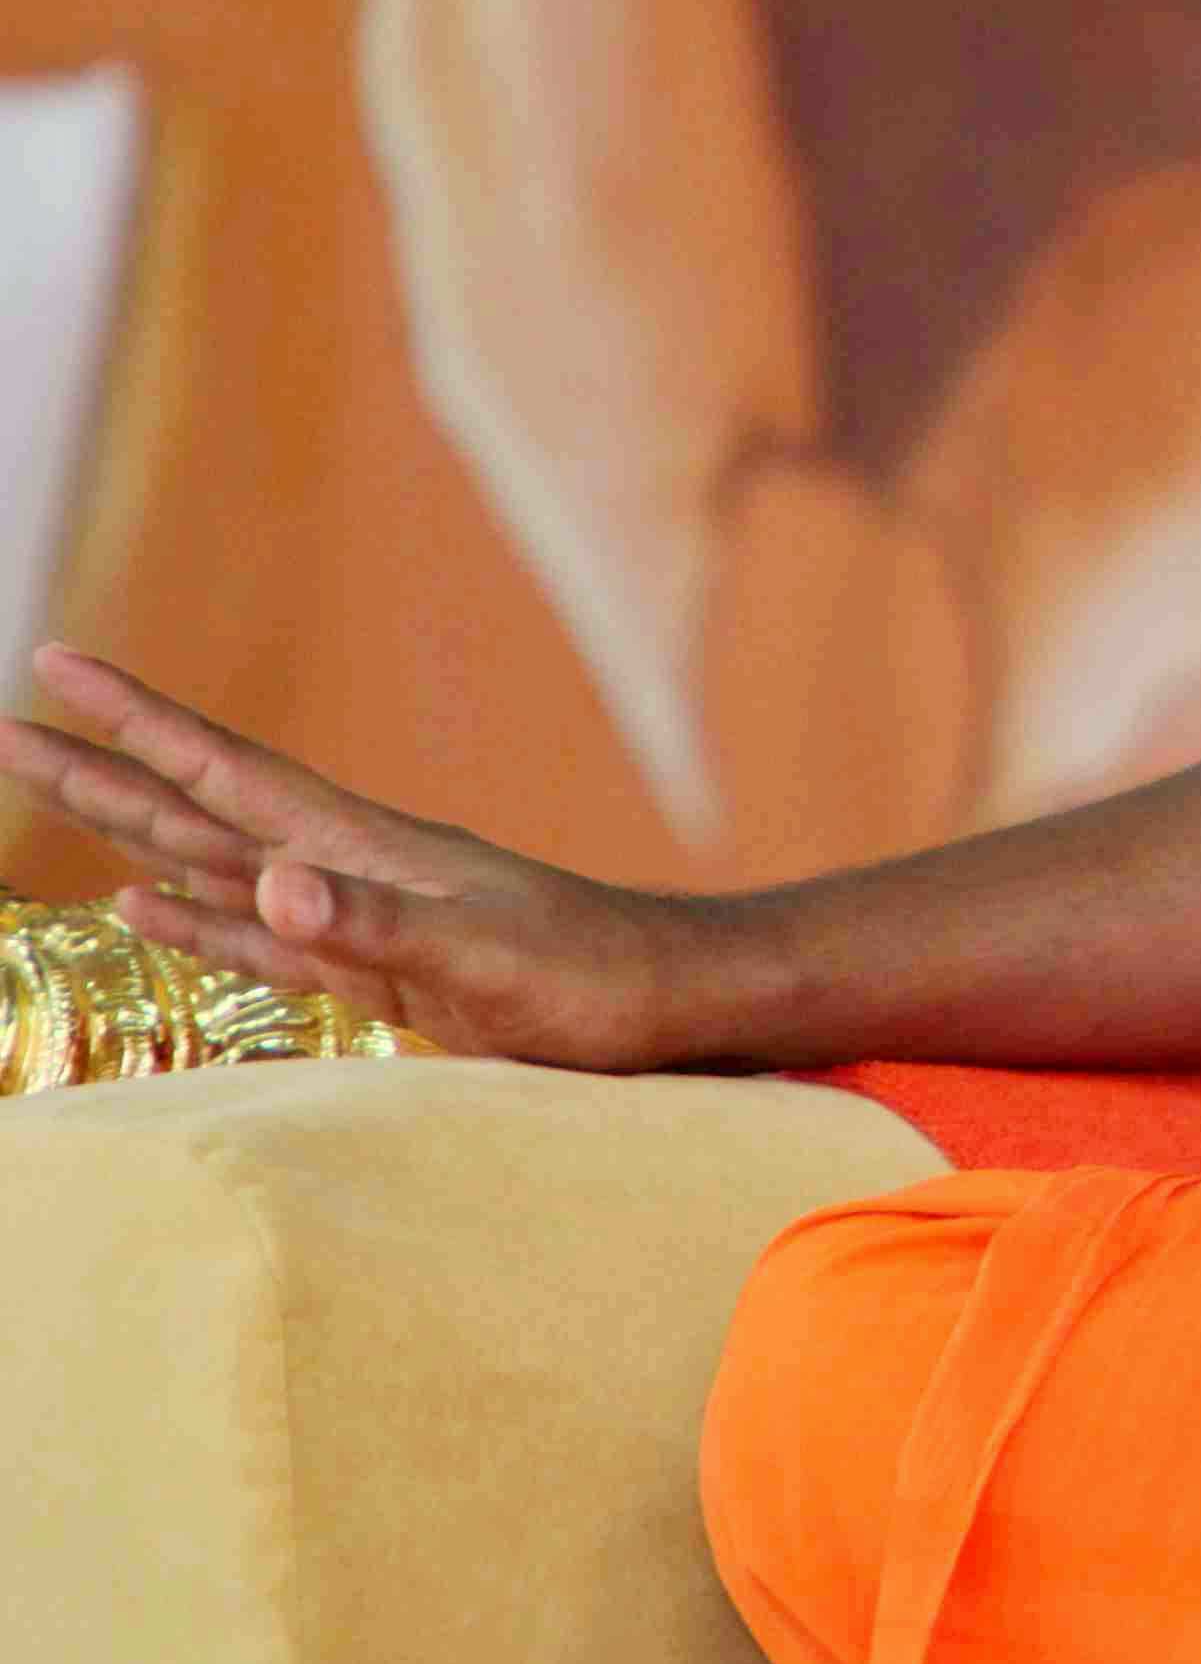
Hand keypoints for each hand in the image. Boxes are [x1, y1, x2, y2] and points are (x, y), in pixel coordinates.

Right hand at [0, 647, 718, 1068]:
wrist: (671, 1002)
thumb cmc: (593, 980)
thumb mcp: (479, 957)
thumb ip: (370, 925)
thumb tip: (265, 885)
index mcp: (361, 849)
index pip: (222, 769)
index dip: (135, 720)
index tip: (54, 661)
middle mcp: (345, 866)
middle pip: (194, 803)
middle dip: (98, 764)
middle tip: (3, 726)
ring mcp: (356, 914)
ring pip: (210, 860)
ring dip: (128, 827)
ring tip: (53, 787)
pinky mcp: (373, 969)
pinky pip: (253, 937)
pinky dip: (191, 919)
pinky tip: (141, 905)